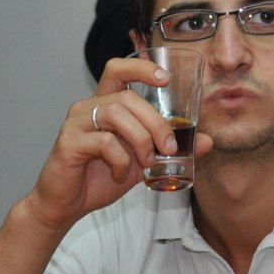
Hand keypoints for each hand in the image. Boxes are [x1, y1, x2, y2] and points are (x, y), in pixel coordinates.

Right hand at [22, 54, 212, 230]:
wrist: (66, 206)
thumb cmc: (100, 179)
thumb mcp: (142, 162)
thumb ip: (168, 149)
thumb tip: (207, 142)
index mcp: (104, 104)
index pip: (118, 69)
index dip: (141, 67)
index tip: (165, 80)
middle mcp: (87, 107)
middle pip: (127, 96)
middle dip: (155, 121)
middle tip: (168, 146)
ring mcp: (76, 122)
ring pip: (116, 113)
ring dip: (140, 139)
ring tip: (145, 162)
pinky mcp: (68, 142)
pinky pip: (103, 141)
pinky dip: (121, 159)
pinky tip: (121, 174)